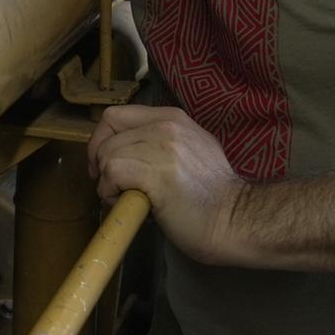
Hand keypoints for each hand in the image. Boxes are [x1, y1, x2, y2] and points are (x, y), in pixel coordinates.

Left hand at [86, 105, 248, 265]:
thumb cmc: (213, 196)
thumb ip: (162, 143)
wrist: (234, 219)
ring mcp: (162, 146)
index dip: (103, 139)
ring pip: (108, 154)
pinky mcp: (155, 171)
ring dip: (106, 182)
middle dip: (99, 160)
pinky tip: (129, 204)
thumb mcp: (192, 151)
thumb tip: (130, 153)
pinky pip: (112, 172)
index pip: (118, 115)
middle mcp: (167, 125)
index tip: (105, 163)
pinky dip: (110, 192)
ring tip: (125, 199)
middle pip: (107, 131)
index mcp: (173, 118)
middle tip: (109, 184)